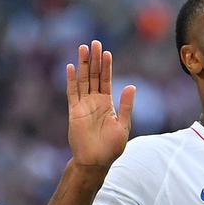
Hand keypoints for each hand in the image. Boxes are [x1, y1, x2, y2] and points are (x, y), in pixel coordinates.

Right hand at [66, 40, 136, 166]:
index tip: (107, 52)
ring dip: (83, 65)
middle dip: (95, 59)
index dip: (106, 66)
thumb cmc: (111, 147)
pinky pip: (72, 93)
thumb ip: (126, 105)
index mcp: (107, 103)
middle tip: (95, 42)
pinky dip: (72, 80)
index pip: (106, 80)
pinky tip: (72, 67)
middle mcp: (94, 101)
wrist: (96, 161)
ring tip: (83, 48)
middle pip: (94, 76)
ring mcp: (83, 105)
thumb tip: (131, 86)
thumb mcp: (123, 125)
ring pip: (83, 80)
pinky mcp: (74, 112)